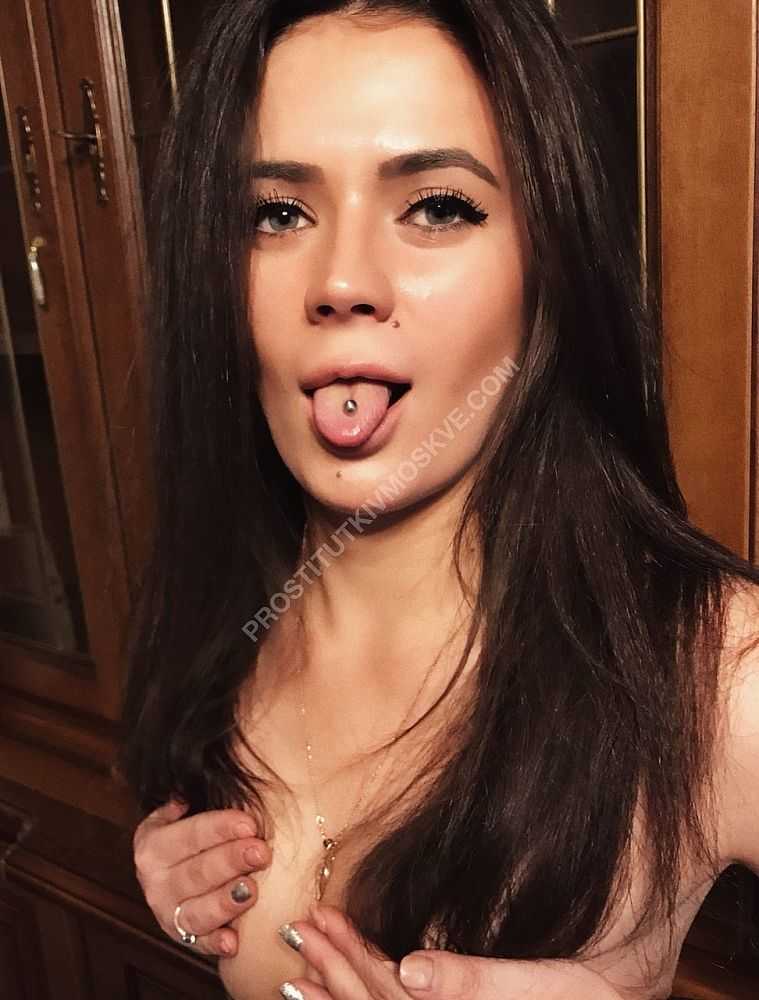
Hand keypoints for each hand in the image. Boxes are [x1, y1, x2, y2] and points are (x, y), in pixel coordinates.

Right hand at [132, 798, 272, 956]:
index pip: (189, 835)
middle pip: (195, 873)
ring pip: (196, 911)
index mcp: (153, 846)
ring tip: (251, 891)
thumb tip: (186, 792)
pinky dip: (216, 944)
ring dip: (224, 902)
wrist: (171, 871)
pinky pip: (200, 944)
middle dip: (230, 861)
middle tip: (261, 852)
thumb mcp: (179, 813)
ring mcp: (169, 914)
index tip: (250, 823)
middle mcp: (156, 883)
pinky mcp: (186, 938)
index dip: (220, 828)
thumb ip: (185, 802)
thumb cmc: (189, 836)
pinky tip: (234, 941)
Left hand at [279, 903, 625, 999]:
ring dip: (341, 983)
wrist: (623, 996)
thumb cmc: (594, 993)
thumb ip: (479, 984)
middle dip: (336, 966)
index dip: (353, 963)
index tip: (323, 922)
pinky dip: (364, 998)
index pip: (394, 999)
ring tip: (304, 953)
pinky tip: (343, 983)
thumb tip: (410, 971)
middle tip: (301, 925)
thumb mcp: (549, 987)